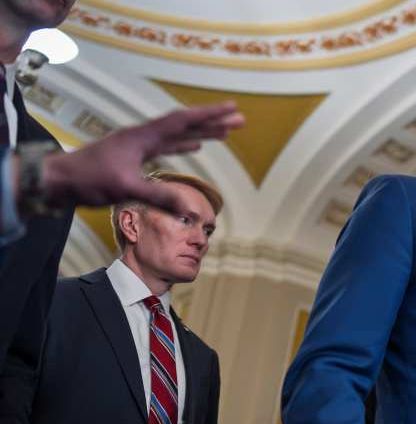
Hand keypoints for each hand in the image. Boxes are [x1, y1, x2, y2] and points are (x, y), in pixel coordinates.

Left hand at [37, 102, 243, 210]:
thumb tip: (188, 207)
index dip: (208, 115)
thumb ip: (157, 195)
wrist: (59, 181)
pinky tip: (195, 147)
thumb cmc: (88, 180)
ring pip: (178, 136)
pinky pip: (167, 147)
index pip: (182, 121)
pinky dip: (184, 145)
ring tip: (226, 132)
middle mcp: (143, 136)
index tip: (231, 108)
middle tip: (240, 119)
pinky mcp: (134, 156)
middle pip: (185, 125)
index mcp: (142, 136)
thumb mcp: (125, 188)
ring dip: (202, 133)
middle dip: (213, 122)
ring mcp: (138, 145)